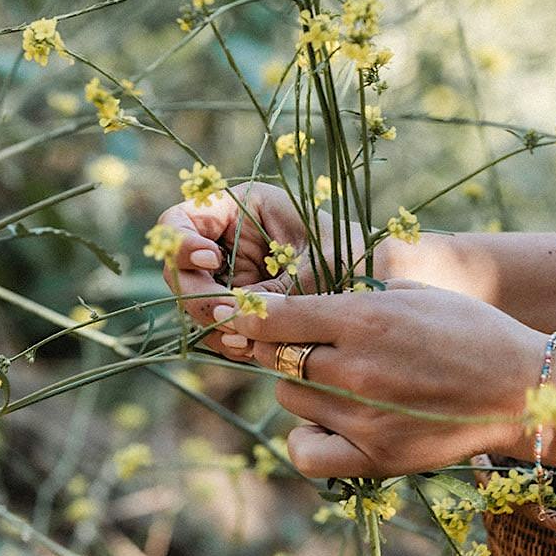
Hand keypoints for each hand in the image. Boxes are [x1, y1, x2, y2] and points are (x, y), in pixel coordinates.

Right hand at [155, 182, 388, 355]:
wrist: (377, 284)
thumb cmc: (351, 259)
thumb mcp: (312, 270)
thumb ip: (268, 293)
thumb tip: (228, 318)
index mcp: (239, 207)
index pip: (178, 219)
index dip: (181, 243)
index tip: (213, 261)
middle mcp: (226, 241)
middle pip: (179, 269)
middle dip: (200, 296)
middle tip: (231, 314)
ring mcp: (228, 275)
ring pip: (194, 303)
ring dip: (215, 324)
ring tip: (248, 338)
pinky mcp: (237, 305)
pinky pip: (215, 326)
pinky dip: (229, 340)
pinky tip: (253, 348)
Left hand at [211, 280, 544, 477]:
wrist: (521, 389)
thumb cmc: (470, 331)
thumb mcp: (413, 292)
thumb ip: (355, 297)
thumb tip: (303, 303)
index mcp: (364, 318)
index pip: (275, 317)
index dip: (248, 315)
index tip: (237, 315)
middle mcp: (355, 368)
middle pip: (277, 358)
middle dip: (283, 348)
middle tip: (307, 346)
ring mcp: (363, 417)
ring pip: (289, 399)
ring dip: (300, 387)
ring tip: (337, 382)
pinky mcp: (376, 457)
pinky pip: (305, 451)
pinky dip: (306, 437)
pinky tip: (327, 423)